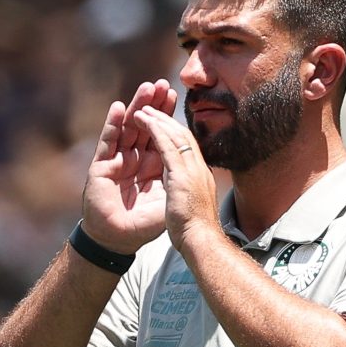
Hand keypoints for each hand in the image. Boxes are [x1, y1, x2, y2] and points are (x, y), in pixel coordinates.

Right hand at [81, 80, 176, 254]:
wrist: (120, 241)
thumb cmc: (145, 224)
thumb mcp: (169, 198)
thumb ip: (178, 178)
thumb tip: (193, 161)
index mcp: (153, 165)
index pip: (161, 134)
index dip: (167, 115)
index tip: (174, 94)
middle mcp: (135, 159)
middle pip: (145, 125)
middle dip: (154, 104)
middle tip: (161, 83)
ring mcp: (117, 161)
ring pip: (127, 127)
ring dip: (136, 106)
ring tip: (145, 87)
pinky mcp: (101, 167)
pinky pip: (108, 142)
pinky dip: (112, 124)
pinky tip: (117, 107)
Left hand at [133, 105, 218, 251]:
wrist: (201, 241)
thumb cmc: (196, 231)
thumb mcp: (192, 206)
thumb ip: (188, 194)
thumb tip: (185, 193)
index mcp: (200, 175)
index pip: (188, 145)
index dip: (174, 131)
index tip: (163, 121)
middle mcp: (198, 167)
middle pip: (183, 133)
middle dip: (167, 117)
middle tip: (154, 104)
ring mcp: (192, 168)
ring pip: (175, 134)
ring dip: (158, 118)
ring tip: (144, 108)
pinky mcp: (181, 173)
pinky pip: (166, 144)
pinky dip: (155, 129)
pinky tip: (144, 120)